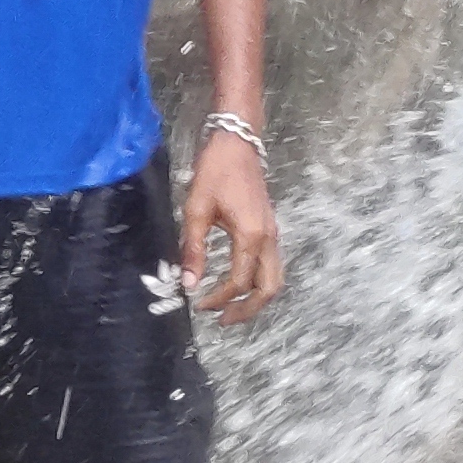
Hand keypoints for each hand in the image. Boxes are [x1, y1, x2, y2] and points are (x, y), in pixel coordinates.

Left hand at [186, 127, 286, 323]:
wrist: (237, 142)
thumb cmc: (215, 171)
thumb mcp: (196, 209)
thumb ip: (192, 248)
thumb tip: (188, 283)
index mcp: (251, 236)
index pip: (240, 282)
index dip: (220, 299)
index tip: (200, 305)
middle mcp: (269, 238)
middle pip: (270, 288)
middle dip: (248, 309)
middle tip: (223, 321)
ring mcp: (273, 233)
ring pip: (275, 278)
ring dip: (256, 298)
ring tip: (230, 308)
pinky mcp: (270, 228)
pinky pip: (271, 265)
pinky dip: (258, 282)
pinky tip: (238, 285)